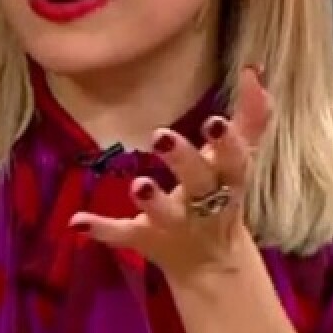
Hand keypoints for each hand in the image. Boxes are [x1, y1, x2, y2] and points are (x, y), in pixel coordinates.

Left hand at [68, 67, 271, 279]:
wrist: (215, 264)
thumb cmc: (224, 194)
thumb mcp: (238, 159)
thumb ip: (250, 116)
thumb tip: (254, 68)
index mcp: (229, 180)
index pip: (234, 160)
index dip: (227, 143)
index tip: (213, 121)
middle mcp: (205, 205)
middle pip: (199, 183)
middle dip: (183, 161)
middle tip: (160, 136)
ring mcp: (175, 225)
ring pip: (165, 214)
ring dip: (152, 200)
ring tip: (137, 185)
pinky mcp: (148, 240)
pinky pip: (125, 235)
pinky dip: (102, 229)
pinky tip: (77, 221)